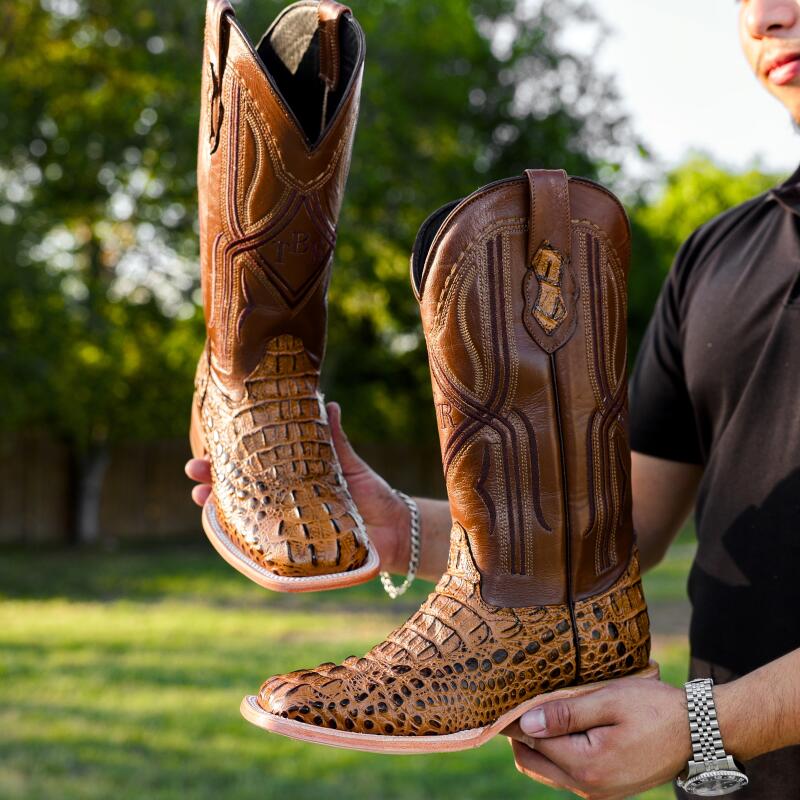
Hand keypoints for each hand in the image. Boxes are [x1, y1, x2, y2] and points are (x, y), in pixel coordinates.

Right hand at [184, 401, 409, 571]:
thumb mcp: (348, 464)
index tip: (205, 446)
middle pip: (238, 496)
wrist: (395, 529)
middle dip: (211, 483)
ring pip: (243, 523)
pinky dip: (245, 547)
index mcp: (290, 483)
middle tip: (194, 470)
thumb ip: (335, 438)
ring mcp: (286, 532)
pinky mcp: (295, 556)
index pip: (251, 470)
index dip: (226, 460)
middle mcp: (283, 508)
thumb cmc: (370, 495)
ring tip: (203, 498)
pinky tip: (230, 536)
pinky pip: (264, 553)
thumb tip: (328, 403)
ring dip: (219, 512)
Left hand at [504, 677, 690, 799]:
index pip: (531, 742)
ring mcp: (598, 791)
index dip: (516, 719)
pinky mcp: (607, 788)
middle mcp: (589, 786)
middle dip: (521, 735)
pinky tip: (565, 725)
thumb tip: (525, 723)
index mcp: (587, 765)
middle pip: (532, 762)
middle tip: (522, 703)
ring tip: (544, 710)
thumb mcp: (608, 701)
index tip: (507, 698)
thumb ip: (565, 713)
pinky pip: (567, 773)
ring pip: (548, 770)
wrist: (699, 732)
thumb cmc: (654, 709)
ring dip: (539, 744)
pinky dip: (557, 752)